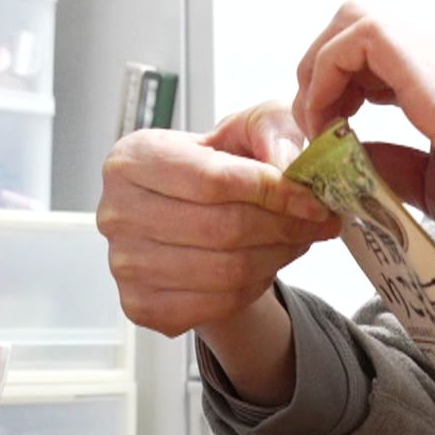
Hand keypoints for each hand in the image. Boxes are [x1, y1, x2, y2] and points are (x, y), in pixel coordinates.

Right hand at [97, 102, 340, 403]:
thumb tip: (291, 166)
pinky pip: (217, 304)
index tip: (313, 200)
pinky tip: (265, 265)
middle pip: (220, 229)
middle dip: (283, 228)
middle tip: (318, 224)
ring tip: (298, 241)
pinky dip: (254, 288)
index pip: (212, 180)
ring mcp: (123, 264)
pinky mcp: (140, 305)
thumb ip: (273, 132)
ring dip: (277, 258)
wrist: (191, 215)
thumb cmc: (218, 167)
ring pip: (224, 271)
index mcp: (132, 158)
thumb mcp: (248, 129)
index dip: (272, 192)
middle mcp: (116, 213)